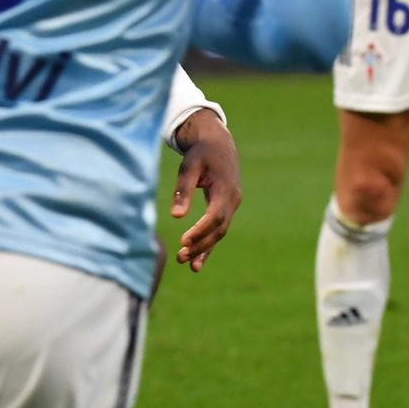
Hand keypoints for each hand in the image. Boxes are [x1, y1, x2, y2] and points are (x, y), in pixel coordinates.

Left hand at [170, 110, 240, 272]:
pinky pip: (219, 229)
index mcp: (225, 189)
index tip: (183, 241)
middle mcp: (232, 199)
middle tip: (180, 257)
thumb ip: (183, 190)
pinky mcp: (226, 207)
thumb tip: (176, 216)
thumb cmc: (201, 153)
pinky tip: (196, 262)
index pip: (215, 216)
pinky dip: (208, 245)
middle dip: (201, 245)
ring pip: (220, 232)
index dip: (200, 231)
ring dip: (204, 249)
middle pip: (219, 229)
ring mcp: (232, 205)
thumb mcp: (189, 166)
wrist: (218, 143)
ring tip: (186, 264)